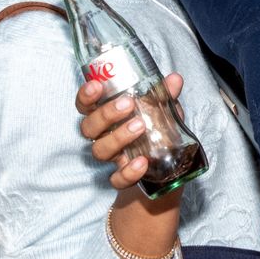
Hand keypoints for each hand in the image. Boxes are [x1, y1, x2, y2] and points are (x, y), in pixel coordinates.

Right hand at [79, 72, 182, 191]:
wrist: (165, 167)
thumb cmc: (154, 128)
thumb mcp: (161, 109)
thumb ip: (164, 94)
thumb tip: (174, 79)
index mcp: (106, 116)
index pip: (85, 105)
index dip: (86, 96)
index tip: (97, 86)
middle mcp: (103, 136)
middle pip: (89, 127)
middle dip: (105, 114)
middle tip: (128, 105)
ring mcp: (112, 157)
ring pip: (100, 151)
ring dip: (117, 137)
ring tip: (140, 126)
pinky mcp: (122, 177)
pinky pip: (116, 179)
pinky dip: (127, 172)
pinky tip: (142, 163)